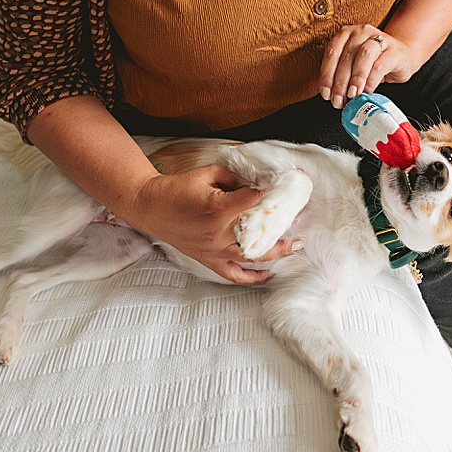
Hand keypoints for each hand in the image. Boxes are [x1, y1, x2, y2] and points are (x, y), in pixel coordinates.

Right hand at [130, 166, 299, 283]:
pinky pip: (234, 274)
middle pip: (260, 232)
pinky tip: (268, 273)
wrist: (151, 206)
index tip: (282, 190)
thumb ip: (234, 178)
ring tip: (295, 246)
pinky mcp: (209, 259)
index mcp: (218, 207)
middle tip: (300, 218)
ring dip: (278, 252)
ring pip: (253, 256)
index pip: (255, 201)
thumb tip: (257, 184)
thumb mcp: (207, 173)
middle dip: (283, 225)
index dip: (270, 194)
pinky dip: (252, 277)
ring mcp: (214, 249)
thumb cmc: (177, 188)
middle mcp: (219, 232)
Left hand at [318, 23, 418, 108]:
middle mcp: (361, 32)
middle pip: (347, 56)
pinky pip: (380, 65)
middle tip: (338, 100)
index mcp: (346, 34)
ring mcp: (380, 38)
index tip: (325, 94)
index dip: (326, 75)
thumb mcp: (354, 67)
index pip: (332, 53)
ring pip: (363, 55)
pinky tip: (367, 91)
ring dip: (355, 78)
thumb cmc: (374, 63)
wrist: (402, 58)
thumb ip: (343, 76)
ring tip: (352, 95)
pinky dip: (371, 80)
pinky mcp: (395, 50)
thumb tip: (333, 96)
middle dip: (340, 82)